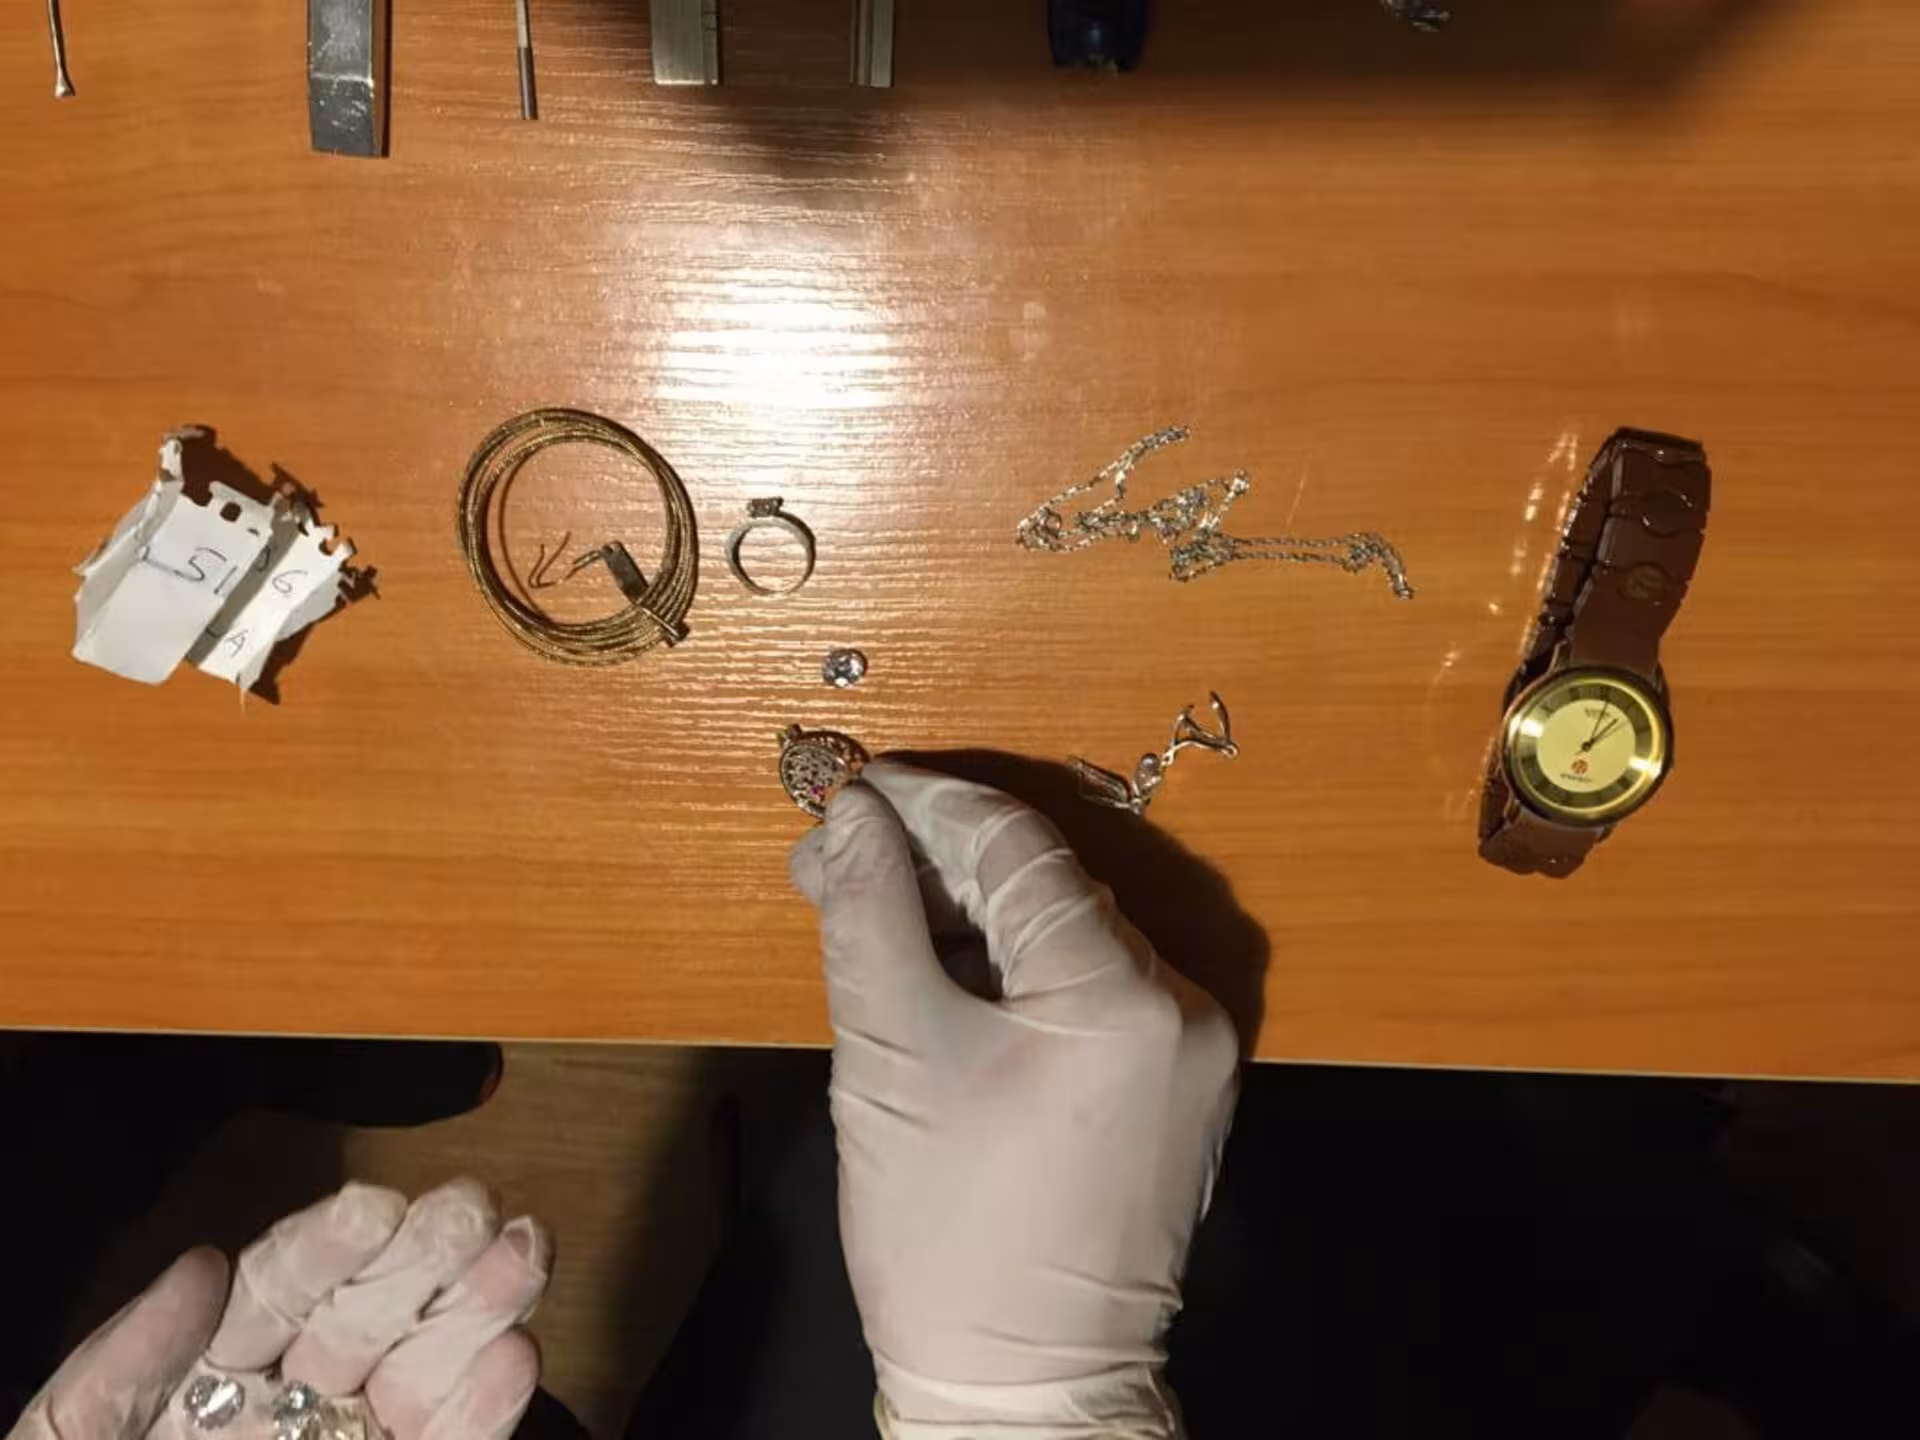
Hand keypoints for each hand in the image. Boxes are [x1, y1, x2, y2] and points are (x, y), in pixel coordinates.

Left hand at [8, 1180, 549, 1439]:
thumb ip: (120, 1371)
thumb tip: (205, 1261)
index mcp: (197, 1389)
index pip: (271, 1295)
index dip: (326, 1248)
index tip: (376, 1206)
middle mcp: (285, 1416)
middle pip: (364, 1320)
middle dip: (423, 1258)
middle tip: (476, 1210)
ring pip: (424, 1377)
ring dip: (479, 1311)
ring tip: (526, 1250)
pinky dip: (484, 1412)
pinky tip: (515, 1359)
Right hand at [790, 762, 1239, 1438]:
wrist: (1025, 1393)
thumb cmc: (950, 1238)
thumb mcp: (891, 1057)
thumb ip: (869, 915)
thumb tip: (855, 818)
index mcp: (1122, 994)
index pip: (1015, 847)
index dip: (923, 806)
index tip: (850, 791)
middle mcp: (1180, 1006)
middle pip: (1045, 889)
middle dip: (935, 864)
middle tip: (835, 857)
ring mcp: (1189, 1052)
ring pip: (1065, 939)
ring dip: (971, 917)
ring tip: (871, 912)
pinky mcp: (1175, 1090)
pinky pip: (1088, 995)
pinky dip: (1013, 973)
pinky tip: (937, 969)